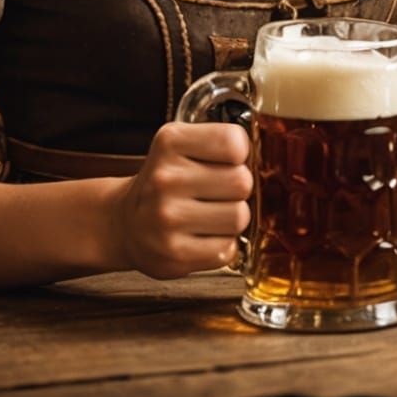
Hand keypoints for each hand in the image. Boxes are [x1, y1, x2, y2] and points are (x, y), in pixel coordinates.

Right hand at [109, 121, 251, 278]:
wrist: (124, 223)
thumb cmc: (166, 180)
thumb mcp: (181, 144)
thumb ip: (220, 141)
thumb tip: (272, 152)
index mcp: (169, 142)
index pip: (234, 142)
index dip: (239, 153)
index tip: (226, 160)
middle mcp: (164, 178)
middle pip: (242, 182)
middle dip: (238, 188)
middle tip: (219, 191)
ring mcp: (167, 220)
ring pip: (239, 217)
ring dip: (233, 217)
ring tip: (211, 214)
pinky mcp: (174, 256)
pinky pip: (227, 248)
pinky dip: (222, 244)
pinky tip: (203, 236)